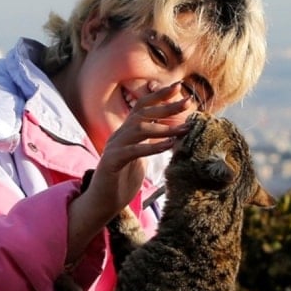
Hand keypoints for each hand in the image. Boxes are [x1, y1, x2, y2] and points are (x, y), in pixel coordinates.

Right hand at [65, 83, 190, 263]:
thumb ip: (150, 144)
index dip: (160, 96)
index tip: (180, 87)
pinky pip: (134, 150)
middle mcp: (119, 135)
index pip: (142, 106)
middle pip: (143, 113)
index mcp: (125, 132)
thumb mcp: (140, 158)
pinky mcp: (112, 162)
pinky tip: (170, 145)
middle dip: (167, 106)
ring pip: (139, 129)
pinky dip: (153, 146)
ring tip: (185, 128)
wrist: (101, 203)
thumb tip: (171, 136)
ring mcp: (114, 147)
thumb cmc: (122, 182)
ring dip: (165, 127)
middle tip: (188, 101)